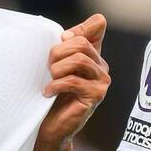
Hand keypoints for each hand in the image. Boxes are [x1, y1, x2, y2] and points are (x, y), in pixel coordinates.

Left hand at [39, 14, 109, 147]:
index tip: (62, 40)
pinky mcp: (96, 95)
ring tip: (50, 79)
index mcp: (94, 54)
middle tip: (48, 67)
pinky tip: (48, 92)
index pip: (98, 25)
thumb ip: (64, 48)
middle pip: (81, 43)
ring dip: (57, 69)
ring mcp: (102, 81)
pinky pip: (73, 81)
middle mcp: (102, 66)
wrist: (53, 125)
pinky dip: (56, 85)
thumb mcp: (57, 65)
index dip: (79, 27)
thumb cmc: (53, 94)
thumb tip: (67, 34)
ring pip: (79, 60)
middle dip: (58, 52)